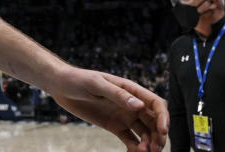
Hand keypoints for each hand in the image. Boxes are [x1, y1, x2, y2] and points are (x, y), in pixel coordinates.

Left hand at [49, 66, 167, 151]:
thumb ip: (117, 94)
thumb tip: (140, 106)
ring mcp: (124, 117)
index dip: (163, 117)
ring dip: (148, 144)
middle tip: (154, 148)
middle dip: (158, 135)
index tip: (163, 130)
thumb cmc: (78, 79)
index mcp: (131, 90)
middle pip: (154, 122)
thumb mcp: (96, 84)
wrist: (61, 86)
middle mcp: (131, 105)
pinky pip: (130, 140)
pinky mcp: (115, 127)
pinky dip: (135, 148)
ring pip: (144, 133)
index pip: (155, 104)